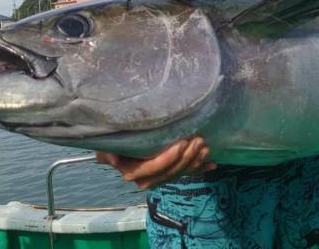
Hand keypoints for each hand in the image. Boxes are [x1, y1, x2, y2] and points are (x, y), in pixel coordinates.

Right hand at [96, 136, 215, 189]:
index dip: (168, 158)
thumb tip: (113, 160)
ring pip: (179, 173)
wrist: (119, 142)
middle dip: (186, 158)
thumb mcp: (105, 145)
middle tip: (198, 141)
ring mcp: (159, 176)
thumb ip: (107, 152)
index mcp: (132, 171)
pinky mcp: (169, 171)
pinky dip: (199, 169)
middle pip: (169, 172)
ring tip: (205, 147)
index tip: (181, 143)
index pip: (152, 168)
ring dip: (194, 162)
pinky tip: (212, 165)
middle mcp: (146, 178)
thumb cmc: (112, 140)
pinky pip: (185, 172)